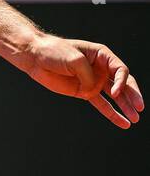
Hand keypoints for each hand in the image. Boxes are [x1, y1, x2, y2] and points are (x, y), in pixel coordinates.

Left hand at [18, 34, 142, 128]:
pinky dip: (112, 114)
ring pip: (115, 96)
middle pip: (123, 83)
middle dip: (132, 96)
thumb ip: (86, 75)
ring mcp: (93, 81)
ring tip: (136, 119)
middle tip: (140, 108)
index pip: (120, 69)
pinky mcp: (84, 92)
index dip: (122, 82)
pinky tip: (123, 123)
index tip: (114, 93)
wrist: (35, 57)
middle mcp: (101, 68)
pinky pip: (101, 105)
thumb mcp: (74, 60)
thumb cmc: (54, 52)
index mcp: (102, 55)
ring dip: (125, 107)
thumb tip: (91, 92)